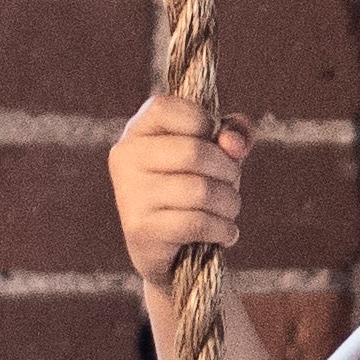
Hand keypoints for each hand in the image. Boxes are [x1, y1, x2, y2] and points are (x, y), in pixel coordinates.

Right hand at [107, 90, 242, 274]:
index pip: (166, 108)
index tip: (216, 142)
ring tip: (228, 211)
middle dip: (229, 171)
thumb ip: (233, 134)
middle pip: (194, 152)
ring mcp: (130, 194)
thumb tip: (233, 142)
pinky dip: (223, 229)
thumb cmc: (194, 191)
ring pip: (200, 190)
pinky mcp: (141, 229)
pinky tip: (226, 233)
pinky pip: (197, 223)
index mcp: (138, 131)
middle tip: (231, 185)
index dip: (203, 121)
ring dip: (229, 203)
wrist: (172, 251)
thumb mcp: (217, 153)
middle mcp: (126, 158)